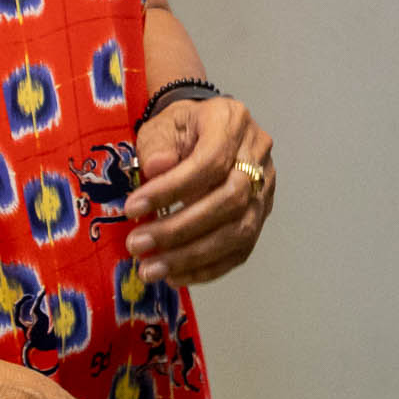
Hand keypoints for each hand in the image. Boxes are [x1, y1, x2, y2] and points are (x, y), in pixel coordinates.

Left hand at [124, 95, 275, 283]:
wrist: (203, 132)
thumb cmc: (180, 129)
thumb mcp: (161, 125)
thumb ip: (156, 145)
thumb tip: (156, 168)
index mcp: (233, 122)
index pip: (211, 161)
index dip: (172, 189)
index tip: (132, 209)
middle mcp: (258, 156)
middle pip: (231, 200)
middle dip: (180, 229)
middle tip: (138, 246)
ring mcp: (265, 189)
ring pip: (239, 232)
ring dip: (192, 257)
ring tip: (152, 269)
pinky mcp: (260, 217)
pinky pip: (241, 251)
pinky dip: (207, 268)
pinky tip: (175, 275)